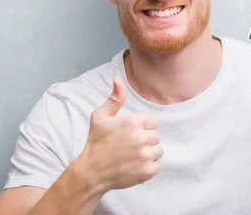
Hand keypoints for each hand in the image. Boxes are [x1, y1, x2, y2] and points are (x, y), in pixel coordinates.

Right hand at [79, 76, 162, 191]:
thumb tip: (118, 79)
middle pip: (157, 135)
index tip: (131, 132)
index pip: (153, 121)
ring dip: (149, 153)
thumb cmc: (96, 142)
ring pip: (159, 150)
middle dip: (146, 139)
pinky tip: (136, 165)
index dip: (143, 126)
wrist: (92, 171)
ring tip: (133, 155)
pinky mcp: (147, 171)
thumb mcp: (100, 116)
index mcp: (133, 122)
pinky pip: (158, 165)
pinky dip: (149, 166)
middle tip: (130, 145)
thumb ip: (114, 98)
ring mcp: (145, 155)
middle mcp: (141, 137)